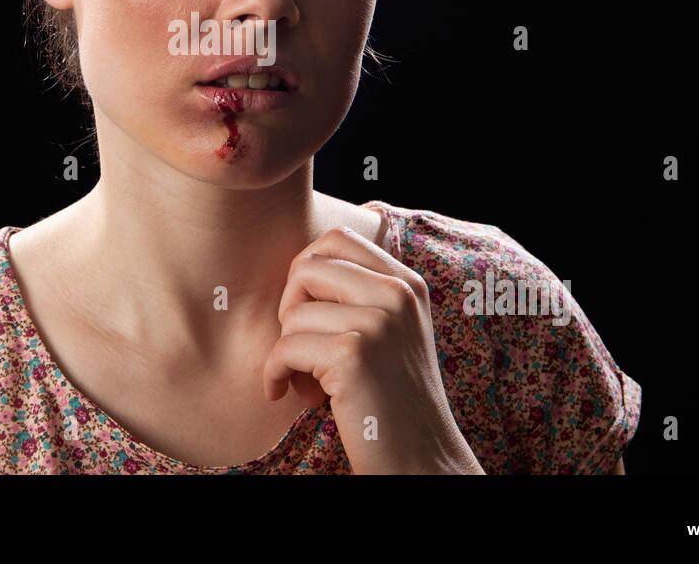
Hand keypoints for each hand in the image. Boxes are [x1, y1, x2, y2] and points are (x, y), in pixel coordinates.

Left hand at [262, 226, 484, 473]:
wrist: (423, 460)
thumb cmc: (393, 400)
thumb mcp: (390, 333)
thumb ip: (359, 295)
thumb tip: (299, 266)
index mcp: (407, 283)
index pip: (337, 239)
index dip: (307, 271)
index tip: (308, 311)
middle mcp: (397, 294)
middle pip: (308, 266)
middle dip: (290, 307)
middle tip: (301, 345)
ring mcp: (378, 322)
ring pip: (292, 313)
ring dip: (287, 352)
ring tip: (308, 382)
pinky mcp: (353, 355)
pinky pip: (285, 348)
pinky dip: (275, 373)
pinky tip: (286, 393)